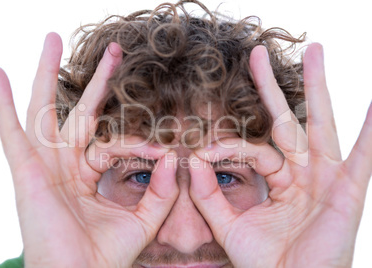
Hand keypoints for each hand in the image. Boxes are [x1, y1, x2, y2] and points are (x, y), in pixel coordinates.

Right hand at [0, 33, 178, 266]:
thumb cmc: (105, 256)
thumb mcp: (143, 219)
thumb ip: (161, 190)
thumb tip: (173, 156)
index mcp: (85, 174)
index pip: (110, 140)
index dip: (136, 138)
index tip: (160, 141)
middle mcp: (62, 165)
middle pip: (76, 111)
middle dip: (93, 80)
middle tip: (112, 51)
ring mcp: (42, 166)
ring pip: (43, 109)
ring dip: (46, 73)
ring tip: (51, 39)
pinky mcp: (25, 173)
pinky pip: (12, 132)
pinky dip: (2, 103)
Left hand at [189, 44, 371, 266]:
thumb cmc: (266, 262)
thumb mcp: (229, 225)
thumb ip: (209, 194)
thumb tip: (194, 158)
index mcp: (282, 180)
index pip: (254, 149)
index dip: (228, 146)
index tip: (202, 149)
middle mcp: (305, 173)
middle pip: (289, 121)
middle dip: (275, 87)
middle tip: (258, 53)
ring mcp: (326, 180)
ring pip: (320, 125)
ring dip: (318, 88)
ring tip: (315, 51)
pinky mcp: (346, 194)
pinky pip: (361, 160)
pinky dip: (370, 134)